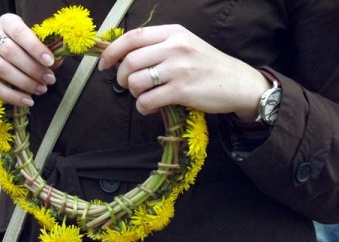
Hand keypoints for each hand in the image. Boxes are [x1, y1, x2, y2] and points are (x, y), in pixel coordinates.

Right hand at [0, 14, 59, 106]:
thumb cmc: (23, 47)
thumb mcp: (34, 44)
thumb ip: (45, 52)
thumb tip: (57, 62)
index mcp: (7, 22)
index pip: (19, 32)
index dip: (35, 47)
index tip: (50, 62)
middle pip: (10, 52)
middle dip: (33, 69)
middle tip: (49, 80)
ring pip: (1, 69)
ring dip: (24, 83)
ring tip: (41, 90)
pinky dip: (11, 96)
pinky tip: (27, 101)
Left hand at [99, 25, 269, 120]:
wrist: (238, 83)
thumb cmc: (207, 66)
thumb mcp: (185, 45)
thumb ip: (158, 46)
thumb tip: (124, 57)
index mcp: (173, 32)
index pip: (132, 38)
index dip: (111, 52)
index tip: (104, 66)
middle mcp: (175, 47)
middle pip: (130, 61)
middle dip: (122, 77)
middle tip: (128, 85)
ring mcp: (179, 69)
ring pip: (136, 82)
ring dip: (134, 94)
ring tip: (144, 96)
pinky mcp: (183, 91)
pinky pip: (147, 101)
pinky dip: (143, 107)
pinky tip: (151, 107)